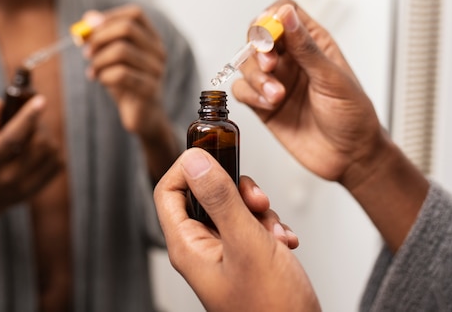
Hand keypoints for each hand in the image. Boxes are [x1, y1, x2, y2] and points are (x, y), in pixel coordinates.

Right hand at [0, 95, 62, 264]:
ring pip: (50, 151)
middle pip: (37, 144)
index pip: (11, 139)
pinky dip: (52, 149)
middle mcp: (7, 177)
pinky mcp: (40, 188)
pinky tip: (39, 148)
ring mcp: (25, 186)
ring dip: (47, 136)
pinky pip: (58, 161)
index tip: (40, 101)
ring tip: (34, 134)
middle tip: (32, 118)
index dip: (27, 118)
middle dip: (38, 125)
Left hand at [81, 6, 167, 137]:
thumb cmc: (126, 82)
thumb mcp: (112, 57)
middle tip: (86, 52)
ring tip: (93, 71)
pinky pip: (121, 74)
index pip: (135, 14)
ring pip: (121, 51)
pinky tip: (101, 81)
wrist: (143, 115)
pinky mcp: (150, 89)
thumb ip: (102, 36)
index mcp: (152, 39)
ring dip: (99, 60)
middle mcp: (158, 51)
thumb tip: (89, 17)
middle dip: (99, 38)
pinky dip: (104, 76)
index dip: (110, 17)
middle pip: (127, 28)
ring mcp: (157, 70)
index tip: (90, 29)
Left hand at [154, 148, 319, 311]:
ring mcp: (223, 253)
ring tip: (274, 233)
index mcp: (188, 246)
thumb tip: (195, 159)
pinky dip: (269, 227)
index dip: (188, 168)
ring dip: (258, 212)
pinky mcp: (244, 257)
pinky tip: (284, 243)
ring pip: (233, 208)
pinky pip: (251, 226)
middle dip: (236, 191)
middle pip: (205, 194)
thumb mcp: (246, 243)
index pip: (168, 190)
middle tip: (257, 200)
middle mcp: (201, 248)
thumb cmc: (271, 308)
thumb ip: (221, 198)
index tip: (217, 156)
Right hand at [233, 0, 384, 190]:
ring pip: (246, 63)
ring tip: (276, 95)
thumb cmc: (353, 116)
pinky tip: (270, 105)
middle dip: (258, 49)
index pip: (283, 12)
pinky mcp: (263, 104)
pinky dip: (250, 95)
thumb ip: (306, 47)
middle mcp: (291, 58)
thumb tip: (286, 14)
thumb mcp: (333, 78)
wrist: (351, 157)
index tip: (270, 36)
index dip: (271, 19)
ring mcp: (275, 80)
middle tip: (270, 66)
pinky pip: (242, 90)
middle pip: (257, 36)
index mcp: (313, 42)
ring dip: (255, 77)